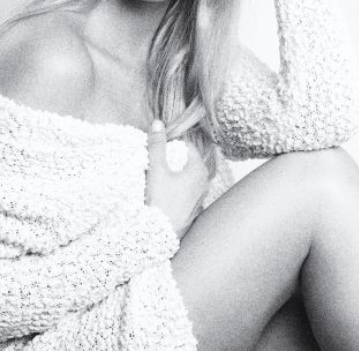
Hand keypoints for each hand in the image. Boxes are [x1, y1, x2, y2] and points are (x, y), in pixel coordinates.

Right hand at [144, 120, 208, 239]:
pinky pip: (184, 194)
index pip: (186, 148)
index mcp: (199, 170)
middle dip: (171, 162)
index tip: (157, 152)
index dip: (171, 147)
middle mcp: (204, 183)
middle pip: (186, 163)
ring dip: (172, 177)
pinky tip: (162, 197)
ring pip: (186, 180)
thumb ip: (157, 145)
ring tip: (156, 182)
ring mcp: (200, 198)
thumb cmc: (161, 202)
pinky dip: (174, 192)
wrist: (160, 236)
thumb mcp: (156, 170)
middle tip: (154, 166)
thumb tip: (158, 123)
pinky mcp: (192, 211)